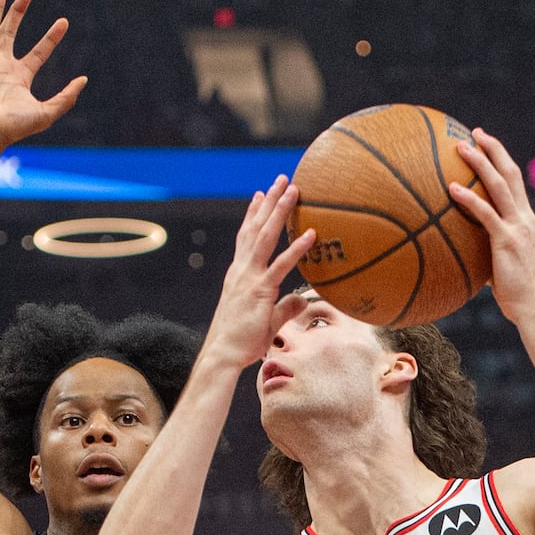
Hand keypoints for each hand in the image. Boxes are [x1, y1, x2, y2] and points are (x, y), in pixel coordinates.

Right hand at [0, 0, 85, 143]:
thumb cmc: (15, 126)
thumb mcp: (47, 112)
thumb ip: (66, 97)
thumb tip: (84, 79)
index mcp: (21, 76)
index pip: (40, 51)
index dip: (52, 36)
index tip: (64, 22)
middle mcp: (4, 64)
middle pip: (13, 30)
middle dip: (20, 9)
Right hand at [202, 176, 316, 370]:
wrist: (222, 355)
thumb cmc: (240, 342)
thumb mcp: (266, 321)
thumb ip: (285, 307)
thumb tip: (303, 301)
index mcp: (239, 274)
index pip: (246, 237)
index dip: (254, 215)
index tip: (261, 194)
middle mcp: (242, 270)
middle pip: (256, 228)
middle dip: (270, 202)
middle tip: (282, 179)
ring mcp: (249, 278)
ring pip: (266, 237)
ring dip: (280, 212)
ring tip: (294, 190)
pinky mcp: (260, 291)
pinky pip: (281, 266)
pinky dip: (297, 249)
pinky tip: (311, 233)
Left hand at [449, 128, 534, 327]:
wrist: (534, 307)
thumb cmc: (515, 293)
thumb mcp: (502, 264)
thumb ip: (488, 250)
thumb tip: (462, 251)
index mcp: (526, 220)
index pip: (515, 181)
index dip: (501, 159)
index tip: (486, 142)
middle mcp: (525, 218)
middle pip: (510, 173)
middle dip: (493, 149)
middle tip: (473, 132)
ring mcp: (518, 227)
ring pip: (499, 186)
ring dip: (480, 164)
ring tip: (460, 148)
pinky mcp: (507, 241)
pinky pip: (486, 215)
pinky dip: (469, 199)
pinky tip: (451, 189)